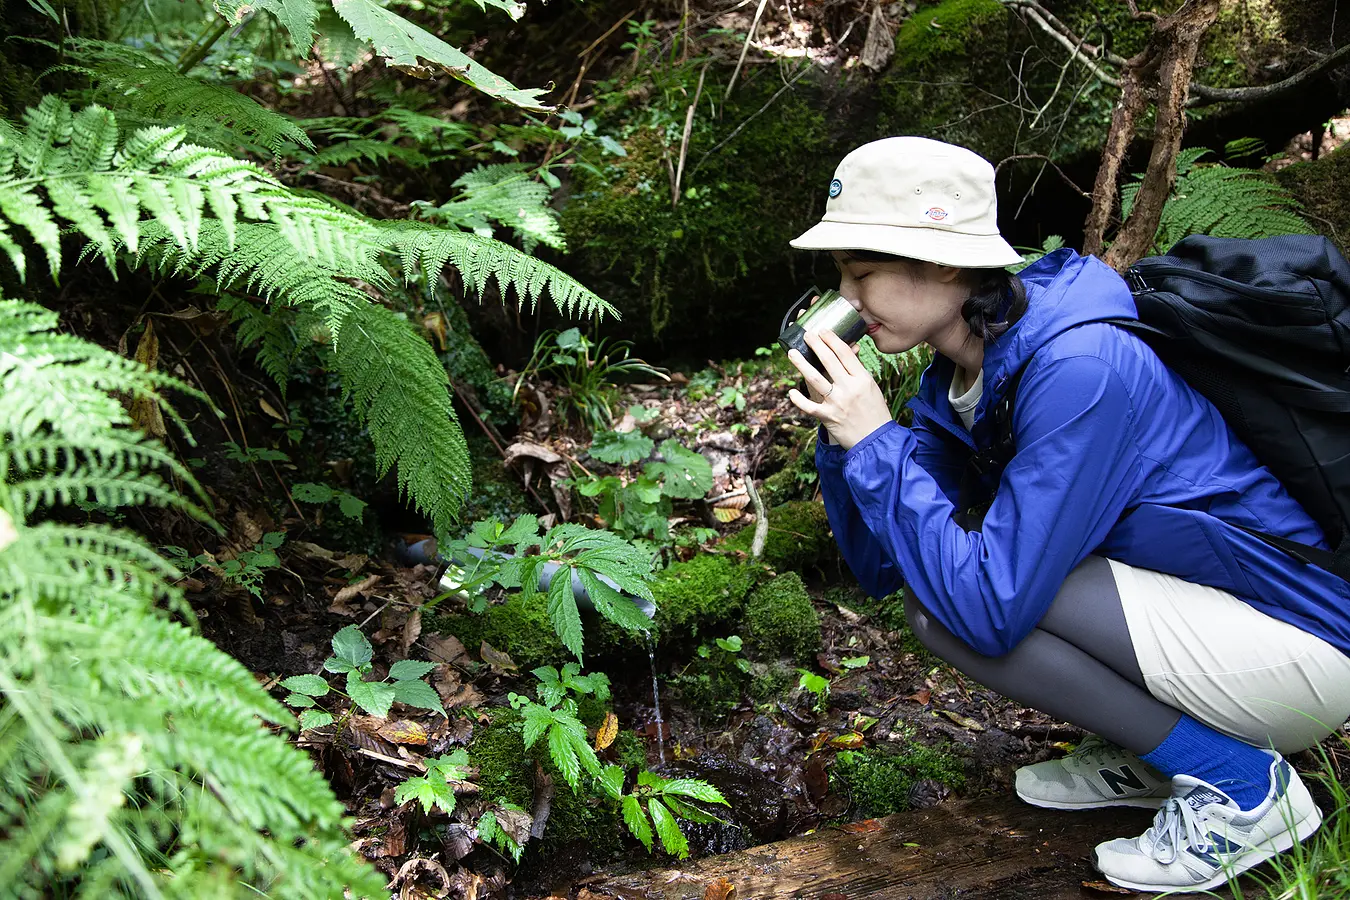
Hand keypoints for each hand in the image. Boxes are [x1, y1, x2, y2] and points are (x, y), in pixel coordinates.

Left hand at [786, 330, 892, 449]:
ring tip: (791, 353)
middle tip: (807, 335)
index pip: (844, 353)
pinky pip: (809, 406)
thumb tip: (851, 348)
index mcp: (862, 378)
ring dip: (801, 365)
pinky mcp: (828, 417)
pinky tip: (791, 392)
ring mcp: (837, 403)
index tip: (823, 331)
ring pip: (816, 379)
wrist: (876, 440)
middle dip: (816, 345)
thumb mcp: (871, 387)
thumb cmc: (874, 411)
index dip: (832, 340)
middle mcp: (849, 388)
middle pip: (829, 361)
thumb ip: (857, 369)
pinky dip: (799, 400)